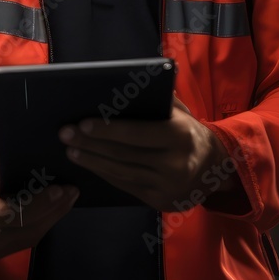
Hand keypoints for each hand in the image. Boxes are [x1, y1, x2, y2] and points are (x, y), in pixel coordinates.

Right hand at [0, 138, 78, 259]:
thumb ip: (5, 152)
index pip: (13, 214)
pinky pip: (29, 238)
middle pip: (29, 227)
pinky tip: (57, 207)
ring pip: (33, 235)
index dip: (38, 204)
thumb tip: (36, 142)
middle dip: (54, 208)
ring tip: (70, 196)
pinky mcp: (3, 251)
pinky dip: (45, 222)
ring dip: (54, 216)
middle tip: (72, 190)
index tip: (58, 189)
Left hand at [58, 94, 238, 210]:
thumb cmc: (189, 132)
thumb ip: (160, 98)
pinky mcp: (159, 201)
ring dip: (92, 160)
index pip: (136, 133)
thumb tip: (135, 78)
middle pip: (123, 154)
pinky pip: (125, 185)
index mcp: (180, 136)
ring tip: (71, 150)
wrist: (214, 170)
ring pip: (121, 172)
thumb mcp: (182, 112)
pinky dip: (105, 173)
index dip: (107, 129)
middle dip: (90, 144)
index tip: (82, 124)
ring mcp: (167, 187)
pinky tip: (89, 163)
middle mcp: (175, 164)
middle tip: (65, 134)